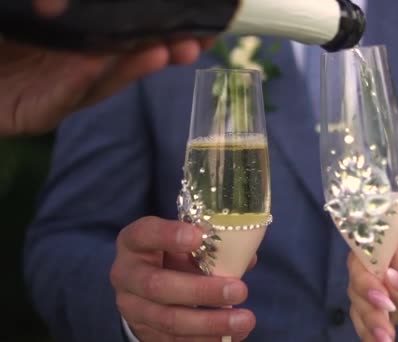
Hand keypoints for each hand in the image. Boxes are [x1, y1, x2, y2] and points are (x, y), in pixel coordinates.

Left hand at [0, 1, 213, 135]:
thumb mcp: (17, 5)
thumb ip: (47, 1)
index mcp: (75, 37)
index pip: (121, 29)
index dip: (155, 22)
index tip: (191, 15)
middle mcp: (75, 60)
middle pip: (127, 55)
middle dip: (165, 46)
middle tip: (200, 37)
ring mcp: (59, 87)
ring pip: (106, 77)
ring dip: (137, 65)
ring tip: (169, 50)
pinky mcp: (40, 111)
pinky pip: (65, 94)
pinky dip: (83, 78)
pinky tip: (98, 62)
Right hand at [110, 217, 255, 340]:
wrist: (143, 285)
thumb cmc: (170, 254)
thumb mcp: (182, 241)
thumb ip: (209, 244)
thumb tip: (246, 258)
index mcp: (134, 242)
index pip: (145, 234)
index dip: (168, 235)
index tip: (197, 236)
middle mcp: (127, 274)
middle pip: (157, 285)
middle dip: (201, 291)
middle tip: (240, 290)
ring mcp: (133, 307)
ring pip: (168, 319)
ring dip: (209, 323)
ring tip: (244, 320)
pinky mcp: (144, 332)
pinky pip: (173, 341)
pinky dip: (204, 340)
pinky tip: (230, 336)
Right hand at [347, 229, 397, 340]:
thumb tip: (388, 281)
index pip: (367, 253)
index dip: (365, 275)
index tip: (381, 299)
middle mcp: (386, 262)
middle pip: (358, 280)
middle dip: (367, 305)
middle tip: (385, 327)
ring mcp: (385, 285)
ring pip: (360, 301)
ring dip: (368, 321)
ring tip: (385, 340)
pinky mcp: (389, 306)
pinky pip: (369, 317)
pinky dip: (369, 331)